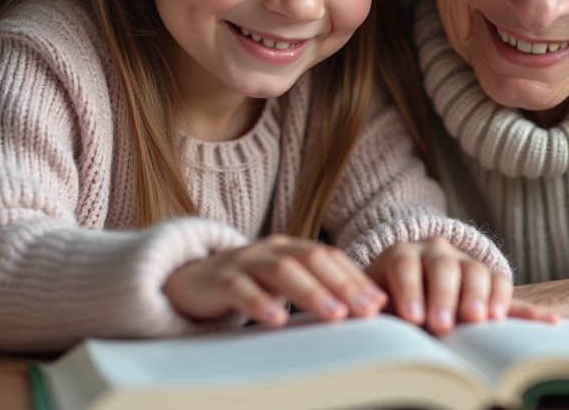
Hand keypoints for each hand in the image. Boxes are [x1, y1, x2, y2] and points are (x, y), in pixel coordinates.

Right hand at [163, 234, 386, 325]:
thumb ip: (316, 292)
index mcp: (292, 249)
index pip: (331, 258)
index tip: (380, 303)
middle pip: (314, 259)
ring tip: (334, 315)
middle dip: (344, 285)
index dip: (356, 278)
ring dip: (312, 292)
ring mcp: (245, 261)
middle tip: (367, 311)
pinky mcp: (219, 279)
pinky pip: (241, 288)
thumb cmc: (246, 286)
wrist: (188, 281)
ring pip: (282, 270)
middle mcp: (272, 249)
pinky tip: (277, 321)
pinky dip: (261, 303)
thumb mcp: (282, 286)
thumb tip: (363, 312)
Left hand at [366, 236, 558, 333]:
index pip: (406, 265)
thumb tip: (362, 324)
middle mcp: (436, 251)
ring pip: (478, 272)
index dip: (410, 290)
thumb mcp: (372, 301)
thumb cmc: (383, 300)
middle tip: (444, 325)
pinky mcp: (488, 282)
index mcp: (403, 254)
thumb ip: (370, 310)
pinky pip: (508, 292)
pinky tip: (548, 322)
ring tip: (483, 319)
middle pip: (445, 267)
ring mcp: (465, 263)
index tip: (414, 319)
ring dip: (483, 296)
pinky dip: (528, 310)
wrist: (404, 279)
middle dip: (446, 296)